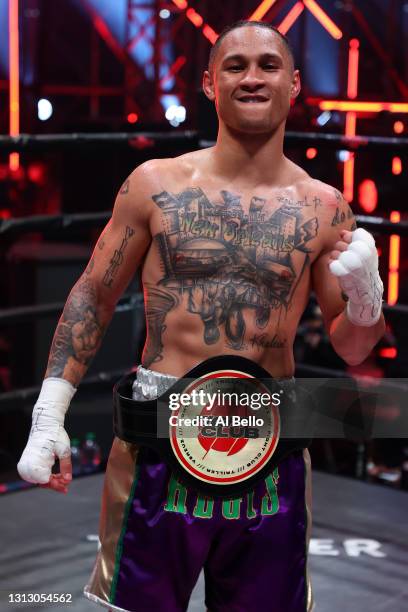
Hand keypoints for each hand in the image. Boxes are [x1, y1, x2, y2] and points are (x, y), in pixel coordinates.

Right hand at [17, 377, 75, 493]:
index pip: (45, 480)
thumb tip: (68, 480)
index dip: (55, 485)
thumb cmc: (55, 435)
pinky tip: (56, 476)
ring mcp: (27, 463)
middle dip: (54, 484)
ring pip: (38, 479)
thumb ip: (66, 465)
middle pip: (41, 481)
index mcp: (37, 460)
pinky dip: (46, 476)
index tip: (66, 486)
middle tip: (66, 485)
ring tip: (63, 480)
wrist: (46, 425)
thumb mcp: (64, 450)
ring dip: (50, 481)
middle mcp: (29, 464)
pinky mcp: (29, 462)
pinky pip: (36, 474)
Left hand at [329, 227, 382, 325]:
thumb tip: (342, 232)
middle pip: (343, 243)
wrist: (367, 294)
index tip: (346, 241)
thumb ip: (353, 241)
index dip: (349, 237)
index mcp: (370, 249)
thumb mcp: (364, 254)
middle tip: (342, 255)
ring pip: (337, 254)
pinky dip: (331, 266)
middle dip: (339, 248)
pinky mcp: (347, 277)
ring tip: (339, 262)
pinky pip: (333, 265)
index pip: (358, 234)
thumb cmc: (362, 271)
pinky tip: (333, 268)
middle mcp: (364, 257)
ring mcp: (355, 267)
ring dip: (334, 257)